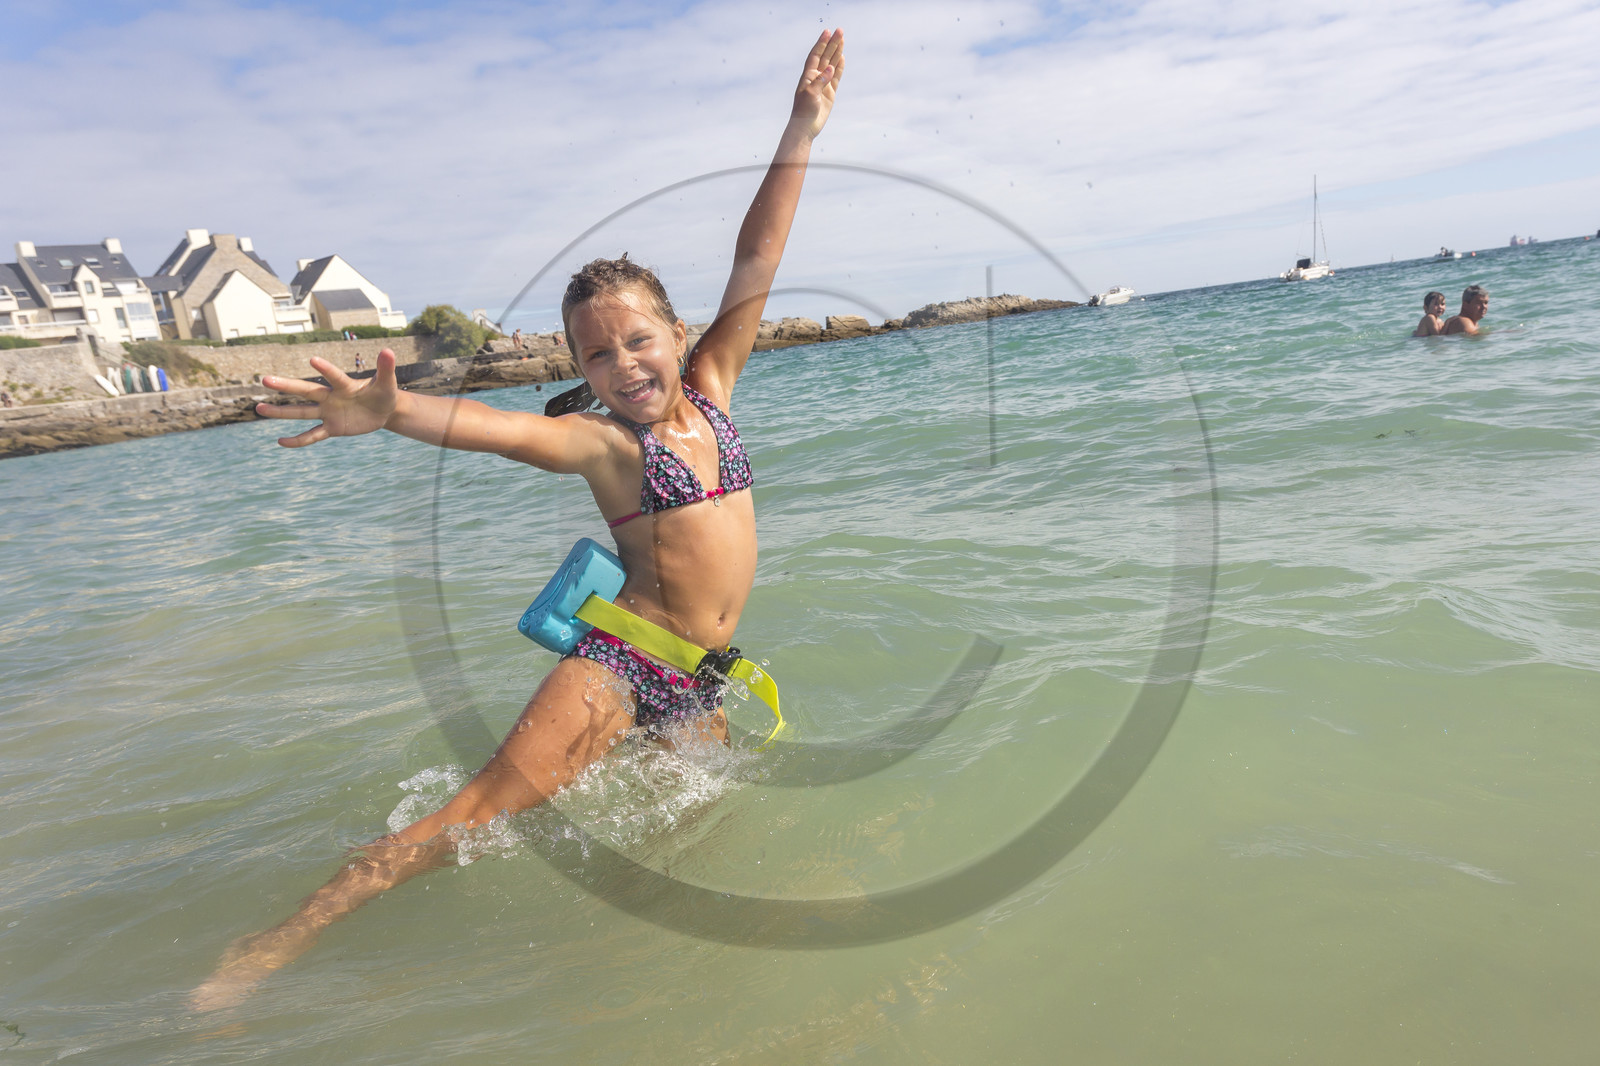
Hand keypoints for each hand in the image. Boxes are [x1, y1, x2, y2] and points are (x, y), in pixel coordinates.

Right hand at [256, 349, 399, 447]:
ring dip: (281, 412)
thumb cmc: (384, 393)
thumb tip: (388, 350)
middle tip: (265, 380)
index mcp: (345, 385)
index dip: (325, 369)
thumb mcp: (388, 383)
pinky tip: (280, 442)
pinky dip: (298, 441)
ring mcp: (329, 413)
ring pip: (302, 413)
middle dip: (287, 386)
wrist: (384, 410)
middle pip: (306, 392)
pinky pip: (312, 435)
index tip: (313, 360)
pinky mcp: (332, 428)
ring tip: (259, 410)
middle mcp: (331, 397)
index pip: (334, 376)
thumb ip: (386, 368)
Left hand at [791, 28, 843, 138]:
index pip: (816, 55)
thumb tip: (830, 69)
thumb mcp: (810, 95)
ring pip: (832, 64)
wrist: (805, 127)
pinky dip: (839, 67)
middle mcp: (815, 77)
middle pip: (825, 56)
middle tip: (840, 30)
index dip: (821, 43)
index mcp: (808, 75)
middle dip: (832, 43)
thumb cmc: (804, 110)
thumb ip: (820, 81)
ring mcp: (823, 84)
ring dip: (836, 52)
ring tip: (842, 39)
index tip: (827, 32)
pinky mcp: (829, 92)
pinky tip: (842, 58)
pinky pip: (836, 77)